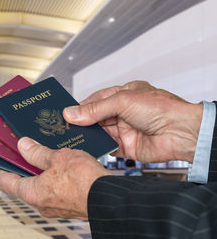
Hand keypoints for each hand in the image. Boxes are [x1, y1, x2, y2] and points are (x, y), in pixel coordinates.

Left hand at [0, 137, 110, 219]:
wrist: (109, 198)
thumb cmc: (84, 181)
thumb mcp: (57, 158)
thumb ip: (37, 152)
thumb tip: (24, 146)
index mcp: (32, 193)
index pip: (6, 183)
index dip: (5, 169)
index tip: (7, 158)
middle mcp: (41, 204)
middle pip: (24, 185)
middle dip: (27, 168)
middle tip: (31, 151)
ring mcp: (55, 207)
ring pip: (42, 188)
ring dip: (45, 173)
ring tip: (51, 156)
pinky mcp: (69, 206)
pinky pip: (57, 192)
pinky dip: (58, 180)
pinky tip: (66, 166)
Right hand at [63, 81, 202, 162]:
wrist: (181, 132)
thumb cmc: (161, 108)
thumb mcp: (122, 101)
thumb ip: (95, 109)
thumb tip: (71, 113)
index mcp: (123, 95)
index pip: (95, 100)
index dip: (80, 106)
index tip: (64, 112)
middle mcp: (122, 112)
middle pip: (94, 117)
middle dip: (80, 122)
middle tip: (61, 127)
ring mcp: (123, 130)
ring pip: (98, 133)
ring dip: (86, 135)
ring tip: (67, 138)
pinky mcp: (125, 147)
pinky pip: (105, 147)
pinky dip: (95, 148)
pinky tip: (83, 148)